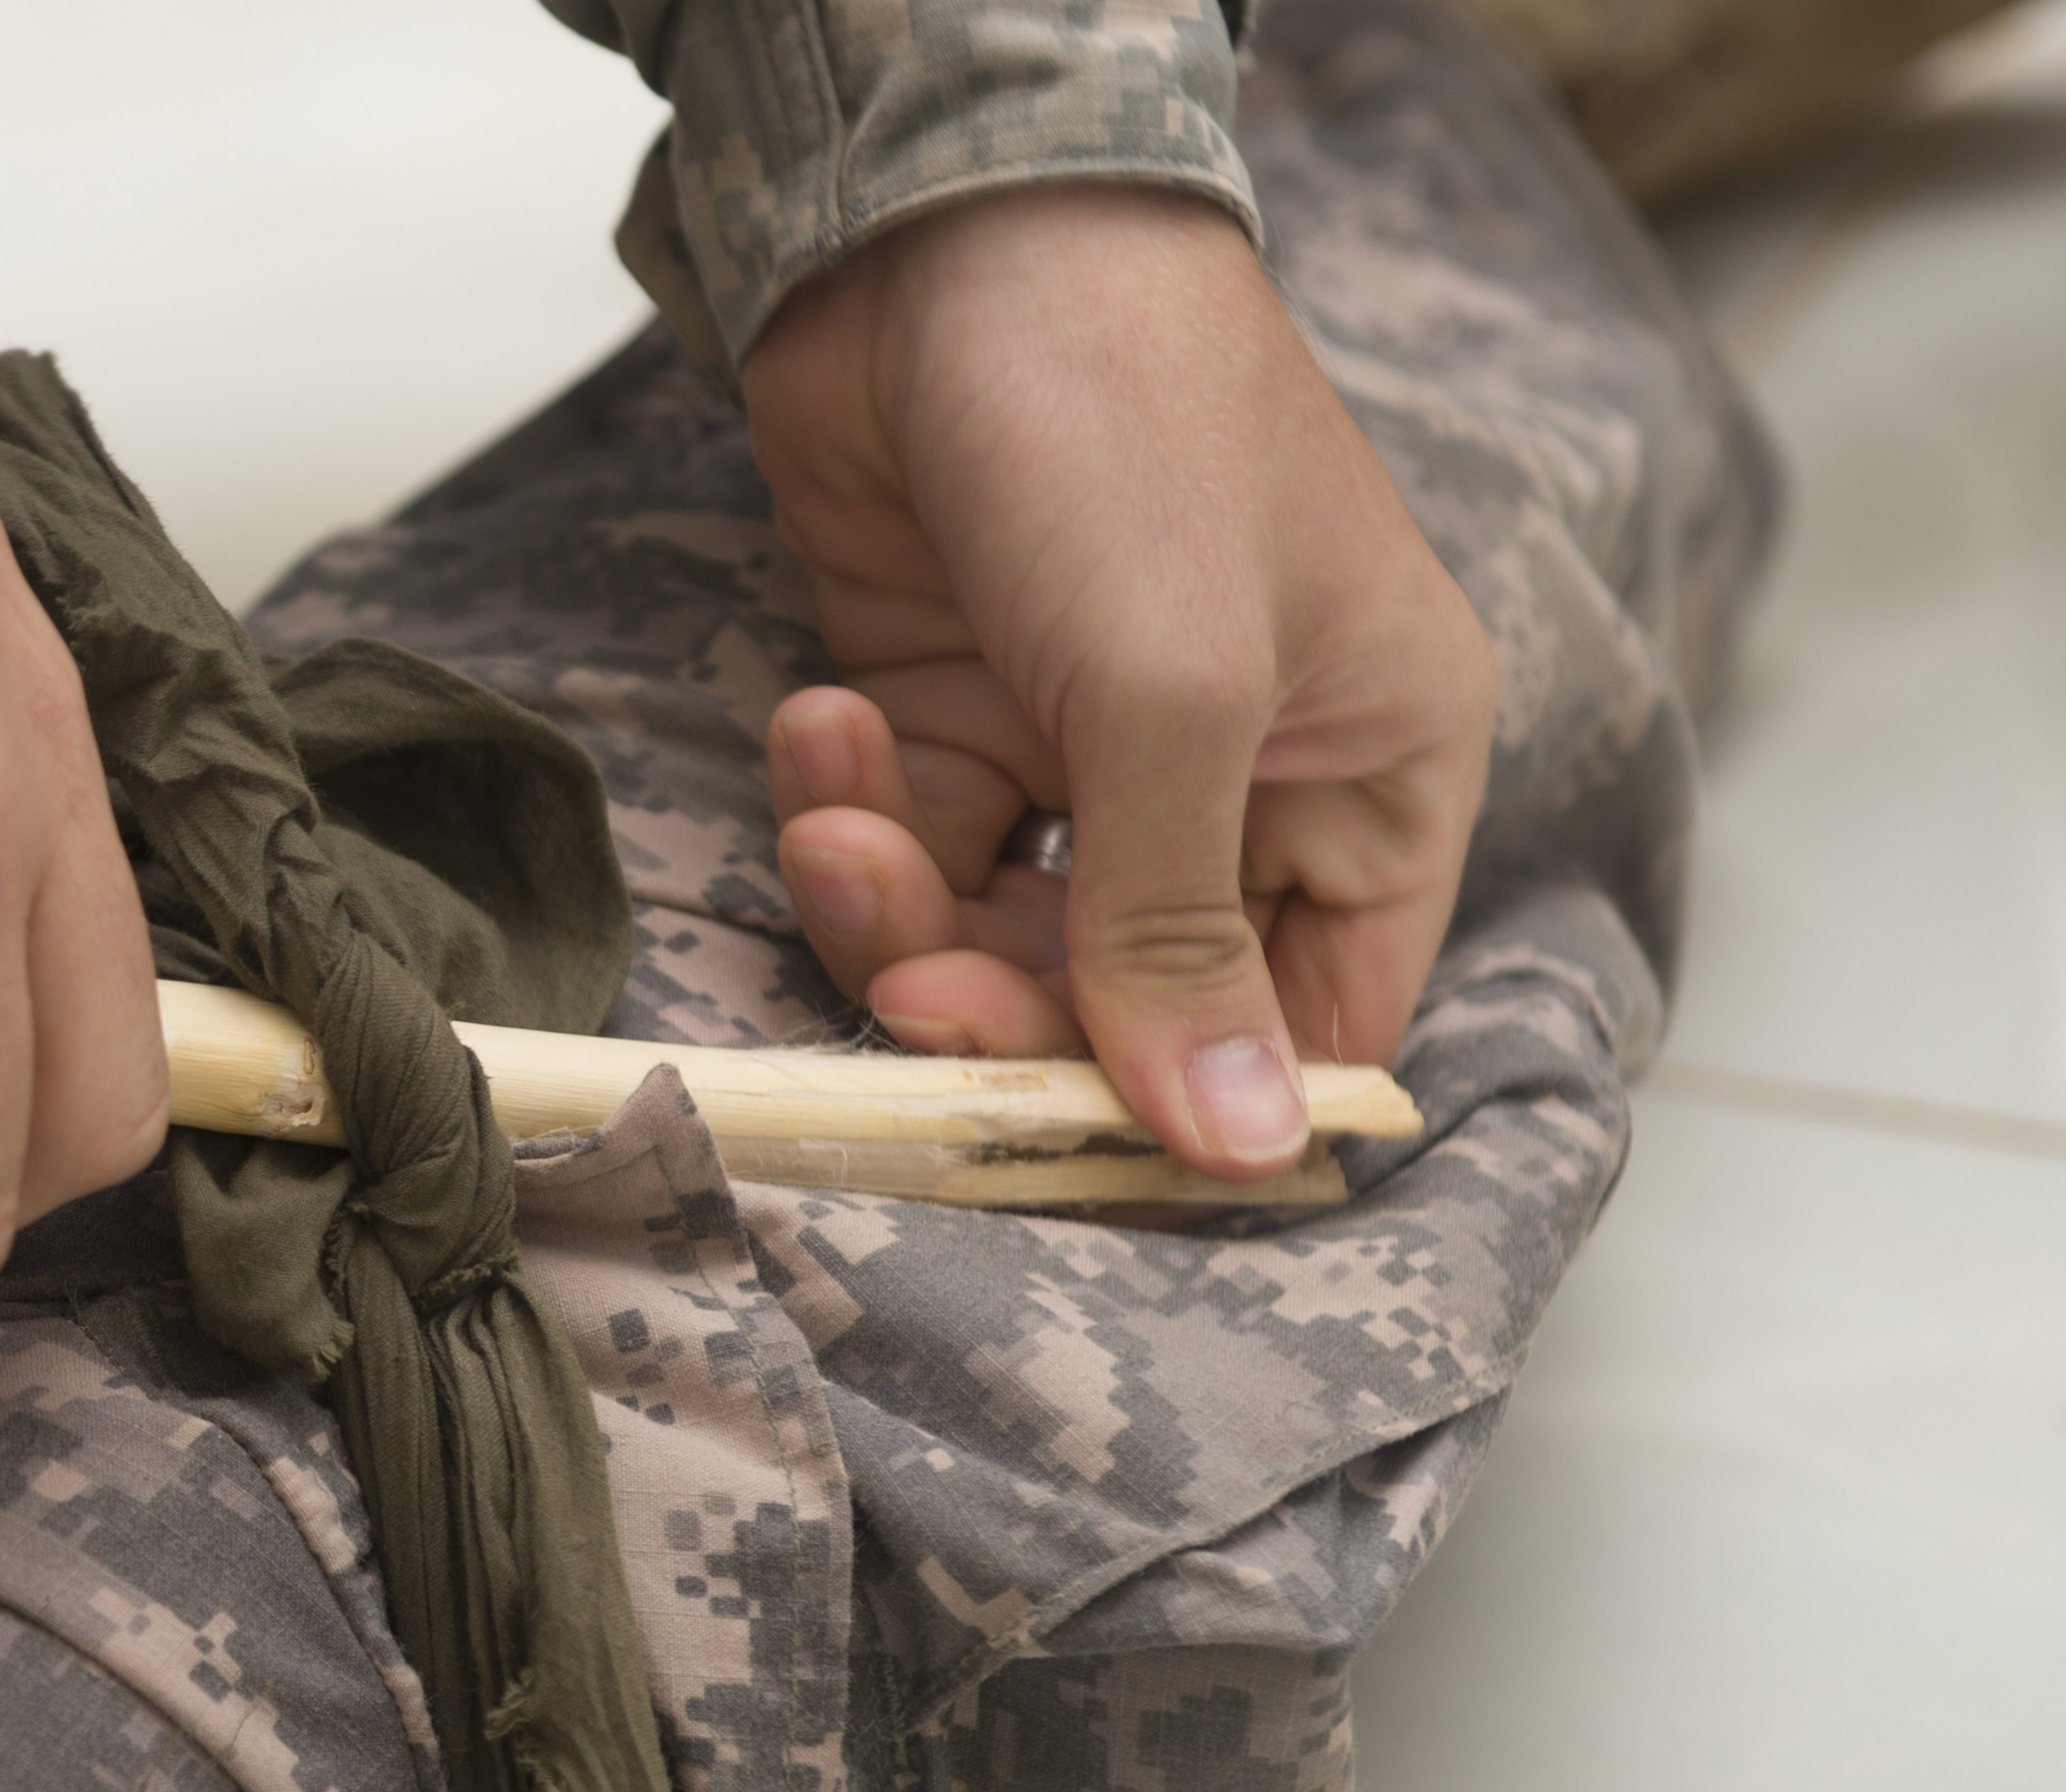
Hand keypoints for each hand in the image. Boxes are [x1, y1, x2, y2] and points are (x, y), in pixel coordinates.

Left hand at [740, 186, 1493, 1177]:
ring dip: (894, 909)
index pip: (1316, 1023)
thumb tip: (1239, 1148)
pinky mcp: (957, 715)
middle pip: (1126, 1009)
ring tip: (842, 810)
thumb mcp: (1171, 700)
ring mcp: (1087, 750)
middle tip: (911, 971)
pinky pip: (905, 847)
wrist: (949, 241)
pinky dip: (848, 812)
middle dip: (998, 1006)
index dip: (1197, 1109)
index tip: (1068, 1139)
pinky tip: (822, 717)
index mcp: (1372, 776)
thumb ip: (1182, 936)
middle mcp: (1244, 782)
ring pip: (988, 940)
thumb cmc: (1125, 429)